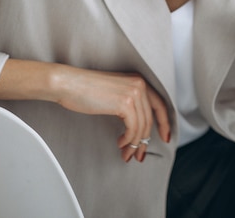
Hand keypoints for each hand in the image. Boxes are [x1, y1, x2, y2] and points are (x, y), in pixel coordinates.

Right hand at [55, 66, 170, 162]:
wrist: (69, 83)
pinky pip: (133, 129)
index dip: (164, 123)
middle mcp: (139, 84)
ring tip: (126, 154)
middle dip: (145, 140)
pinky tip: (120, 144)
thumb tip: (139, 126)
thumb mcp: (114, 92)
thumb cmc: (85, 89)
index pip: (159, 104)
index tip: (165, 137)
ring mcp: (133, 93)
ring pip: (142, 127)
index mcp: (138, 80)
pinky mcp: (125, 103)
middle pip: (150, 119)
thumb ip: (129, 102)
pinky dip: (128, 140)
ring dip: (134, 144)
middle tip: (139, 154)